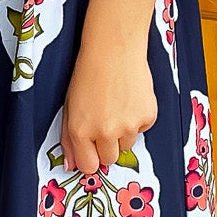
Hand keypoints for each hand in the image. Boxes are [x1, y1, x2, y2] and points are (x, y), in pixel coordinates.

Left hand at [60, 41, 157, 175]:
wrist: (114, 49)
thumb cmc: (88, 74)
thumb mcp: (69, 106)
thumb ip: (69, 139)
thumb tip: (71, 165)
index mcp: (81, 131)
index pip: (88, 166)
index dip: (90, 158)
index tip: (92, 149)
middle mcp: (105, 132)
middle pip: (109, 159)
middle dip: (106, 147)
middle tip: (105, 122)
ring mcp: (129, 126)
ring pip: (127, 145)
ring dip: (123, 132)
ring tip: (117, 106)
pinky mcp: (148, 117)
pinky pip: (142, 129)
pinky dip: (137, 119)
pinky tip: (130, 99)